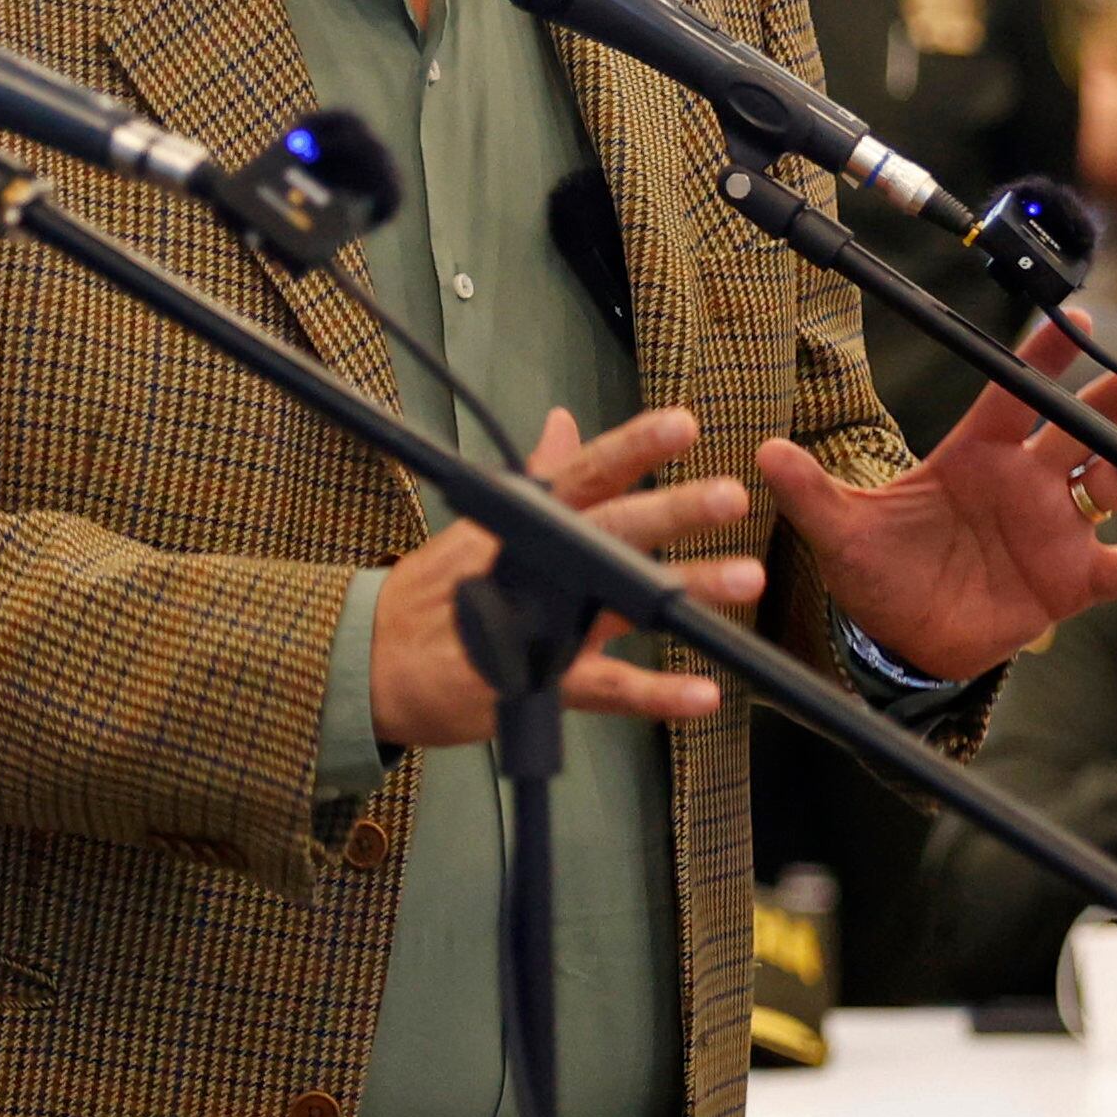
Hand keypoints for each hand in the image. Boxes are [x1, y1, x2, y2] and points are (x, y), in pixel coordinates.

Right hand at [366, 408, 756, 749]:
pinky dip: (657, 695)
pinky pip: (608, 689)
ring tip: (744, 580)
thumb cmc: (435, 593)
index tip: (682, 424)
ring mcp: (541, 624)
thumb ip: (539, 476)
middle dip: (672, 511)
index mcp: (526, 523)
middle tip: (729, 495)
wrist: (372, 664)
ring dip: (686, 591)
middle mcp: (538, 566)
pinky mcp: (538, 682)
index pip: (585, 473)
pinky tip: (702, 693)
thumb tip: (565, 422)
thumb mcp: (480, 523)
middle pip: (611, 530)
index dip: (633, 446)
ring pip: (621, 601)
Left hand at [755, 313, 1116, 684]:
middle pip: (1080, 426)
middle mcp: (1024, 482)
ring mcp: (1054, 529)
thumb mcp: (840, 530)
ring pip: (1116, 483)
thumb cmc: (878, 571)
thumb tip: (762, 452)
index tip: (1076, 319)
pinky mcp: (1071, 581)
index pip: (1014, 394)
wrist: (902, 639)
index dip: (1043, 358)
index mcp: (974, 455)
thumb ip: (812, 490)